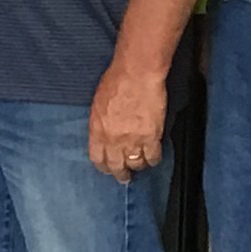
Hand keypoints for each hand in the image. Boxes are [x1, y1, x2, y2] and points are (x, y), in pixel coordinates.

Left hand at [87, 56, 167, 182]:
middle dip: (120, 174)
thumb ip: (100, 122)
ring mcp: (132, 141)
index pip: (98, 158)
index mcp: (97, 131)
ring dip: (137, 166)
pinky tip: (153, 158)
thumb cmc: (116, 80)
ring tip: (140, 166)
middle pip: (116, 166)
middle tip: (124, 177)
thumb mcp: (98, 103)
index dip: (104, 166)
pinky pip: (152, 157)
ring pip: (135, 164)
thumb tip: (104, 132)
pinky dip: (153, 159)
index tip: (107, 168)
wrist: (136, 74)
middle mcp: (113, 140)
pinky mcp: (151, 137)